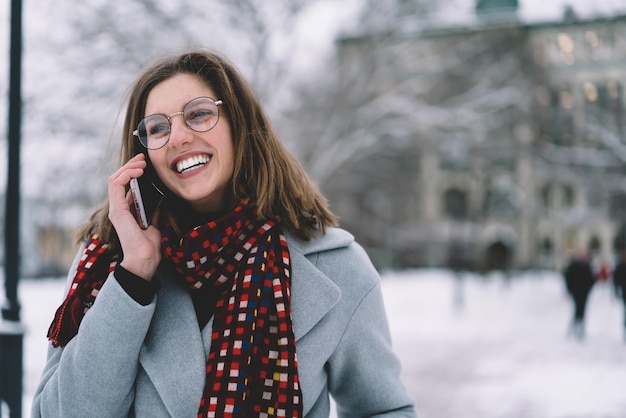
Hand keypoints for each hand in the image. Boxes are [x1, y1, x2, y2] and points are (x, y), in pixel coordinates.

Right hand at [108, 154, 160, 279]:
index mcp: (126, 211)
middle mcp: (118, 208)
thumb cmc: (149, 247)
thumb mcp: (155, 225)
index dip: (133, 172)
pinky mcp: (117, 210)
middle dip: (130, 166)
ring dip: (128, 168)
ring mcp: (116, 209)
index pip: (124, 186)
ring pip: (115, 179)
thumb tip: (161, 201)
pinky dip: (126, 175)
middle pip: (118, 179)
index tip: (145, 164)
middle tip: (143, 159)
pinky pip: (116, 185)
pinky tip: (137, 171)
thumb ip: (155, 212)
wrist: (145, 260)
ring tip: (141, 163)